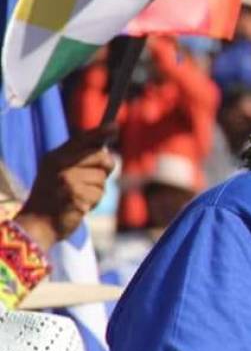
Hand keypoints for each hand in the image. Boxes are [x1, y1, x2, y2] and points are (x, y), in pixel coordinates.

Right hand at [15, 125, 115, 250]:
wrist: (37, 225)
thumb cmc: (52, 198)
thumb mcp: (56, 173)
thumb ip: (76, 160)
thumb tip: (106, 151)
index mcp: (53, 157)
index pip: (80, 139)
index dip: (100, 132)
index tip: (114, 126)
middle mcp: (60, 166)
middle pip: (101, 157)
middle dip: (106, 167)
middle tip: (98, 177)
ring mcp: (68, 181)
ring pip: (102, 178)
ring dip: (96, 190)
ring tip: (79, 196)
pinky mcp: (77, 197)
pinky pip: (99, 194)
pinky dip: (94, 202)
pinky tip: (79, 206)